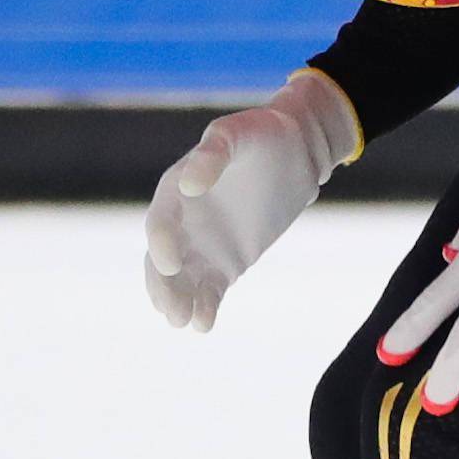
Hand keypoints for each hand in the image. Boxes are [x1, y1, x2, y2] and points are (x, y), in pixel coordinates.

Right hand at [144, 69, 361, 330]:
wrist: (297, 152)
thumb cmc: (262, 134)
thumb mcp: (238, 134)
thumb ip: (213, 155)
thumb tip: (189, 184)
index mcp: (176, 189)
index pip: (161, 222)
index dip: (161, 243)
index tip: (171, 264)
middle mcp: (183, 222)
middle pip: (162, 260)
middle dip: (163, 286)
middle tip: (170, 309)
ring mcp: (203, 245)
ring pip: (182, 281)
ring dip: (178, 302)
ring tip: (183, 322)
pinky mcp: (226, 263)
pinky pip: (210, 289)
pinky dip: (205, 307)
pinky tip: (204, 324)